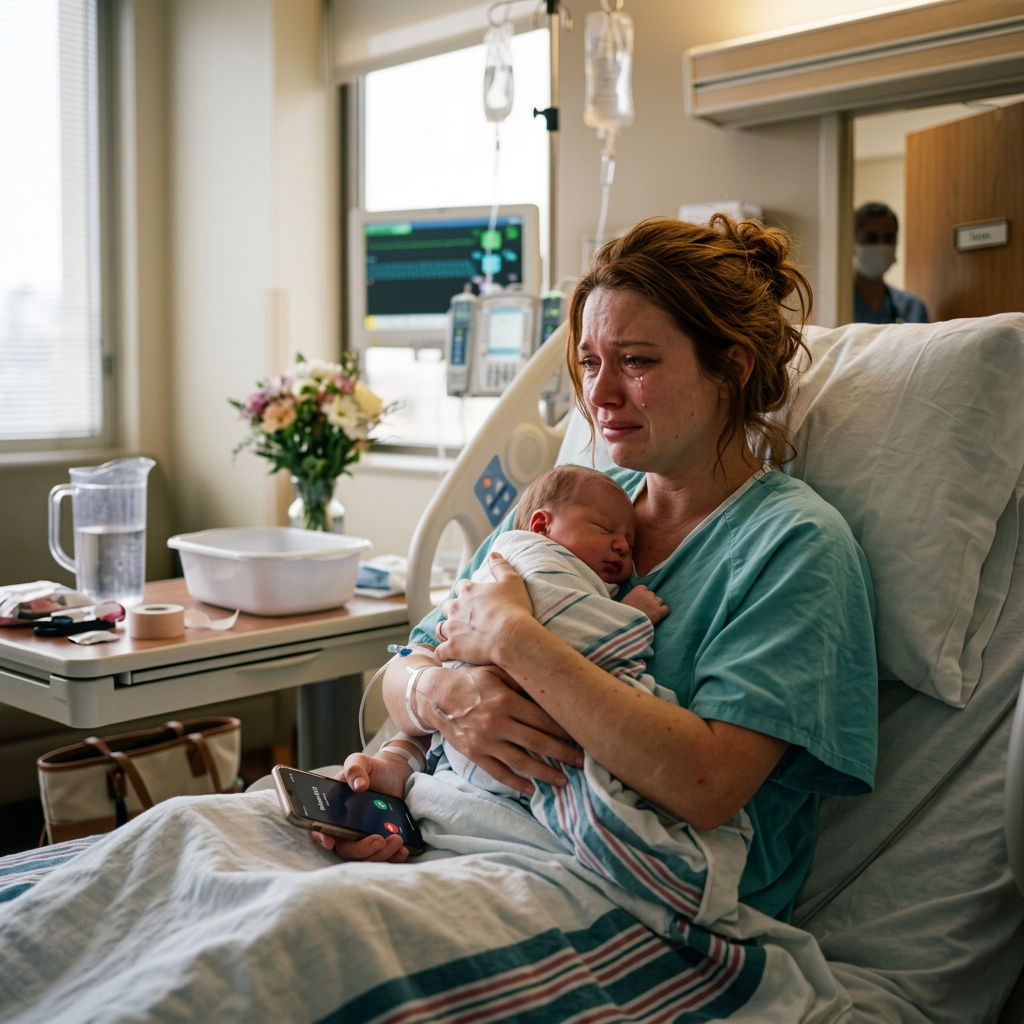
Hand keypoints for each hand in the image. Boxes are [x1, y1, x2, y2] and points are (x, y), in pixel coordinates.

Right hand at [310, 752, 410, 862]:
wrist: (396, 775)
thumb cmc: (373, 770)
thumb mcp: (361, 762)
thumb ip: (355, 769)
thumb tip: (358, 785)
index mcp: (335, 810)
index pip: (322, 827)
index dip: (321, 836)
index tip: (329, 842)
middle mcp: (346, 827)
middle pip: (346, 848)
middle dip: (362, 849)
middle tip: (379, 839)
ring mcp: (363, 836)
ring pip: (365, 857)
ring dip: (380, 854)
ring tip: (396, 840)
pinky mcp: (381, 841)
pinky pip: (382, 856)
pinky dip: (392, 857)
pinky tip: (403, 850)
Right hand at [422, 664, 583, 796]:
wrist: (436, 697)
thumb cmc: (472, 681)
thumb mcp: (496, 672)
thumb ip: (521, 679)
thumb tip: (549, 685)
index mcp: (506, 700)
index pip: (543, 719)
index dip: (564, 730)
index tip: (580, 736)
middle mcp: (497, 723)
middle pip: (537, 742)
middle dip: (562, 753)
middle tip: (581, 762)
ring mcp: (485, 742)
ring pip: (521, 762)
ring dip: (544, 773)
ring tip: (563, 780)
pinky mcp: (474, 755)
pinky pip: (499, 773)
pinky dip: (516, 783)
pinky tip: (532, 789)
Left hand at [434, 552, 533, 665]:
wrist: (511, 636)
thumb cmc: (514, 608)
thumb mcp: (512, 581)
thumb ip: (501, 566)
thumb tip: (493, 553)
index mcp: (468, 591)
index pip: (461, 587)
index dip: (467, 592)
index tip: (474, 598)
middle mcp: (456, 608)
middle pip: (447, 607)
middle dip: (453, 611)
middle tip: (464, 618)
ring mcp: (452, 629)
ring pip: (440, 629)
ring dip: (446, 631)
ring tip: (455, 637)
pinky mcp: (453, 648)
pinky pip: (441, 652)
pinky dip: (444, 653)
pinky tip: (450, 655)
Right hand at [621, 584, 668, 624]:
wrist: (626, 623)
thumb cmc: (623, 613)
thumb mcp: (625, 600)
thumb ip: (633, 597)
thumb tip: (637, 600)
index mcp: (639, 589)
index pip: (645, 589)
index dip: (643, 596)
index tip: (640, 601)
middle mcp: (648, 594)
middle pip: (652, 595)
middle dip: (650, 601)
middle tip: (645, 609)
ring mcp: (655, 602)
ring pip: (659, 601)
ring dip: (656, 606)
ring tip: (650, 613)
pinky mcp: (659, 612)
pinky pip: (666, 609)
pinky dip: (663, 612)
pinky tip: (658, 616)